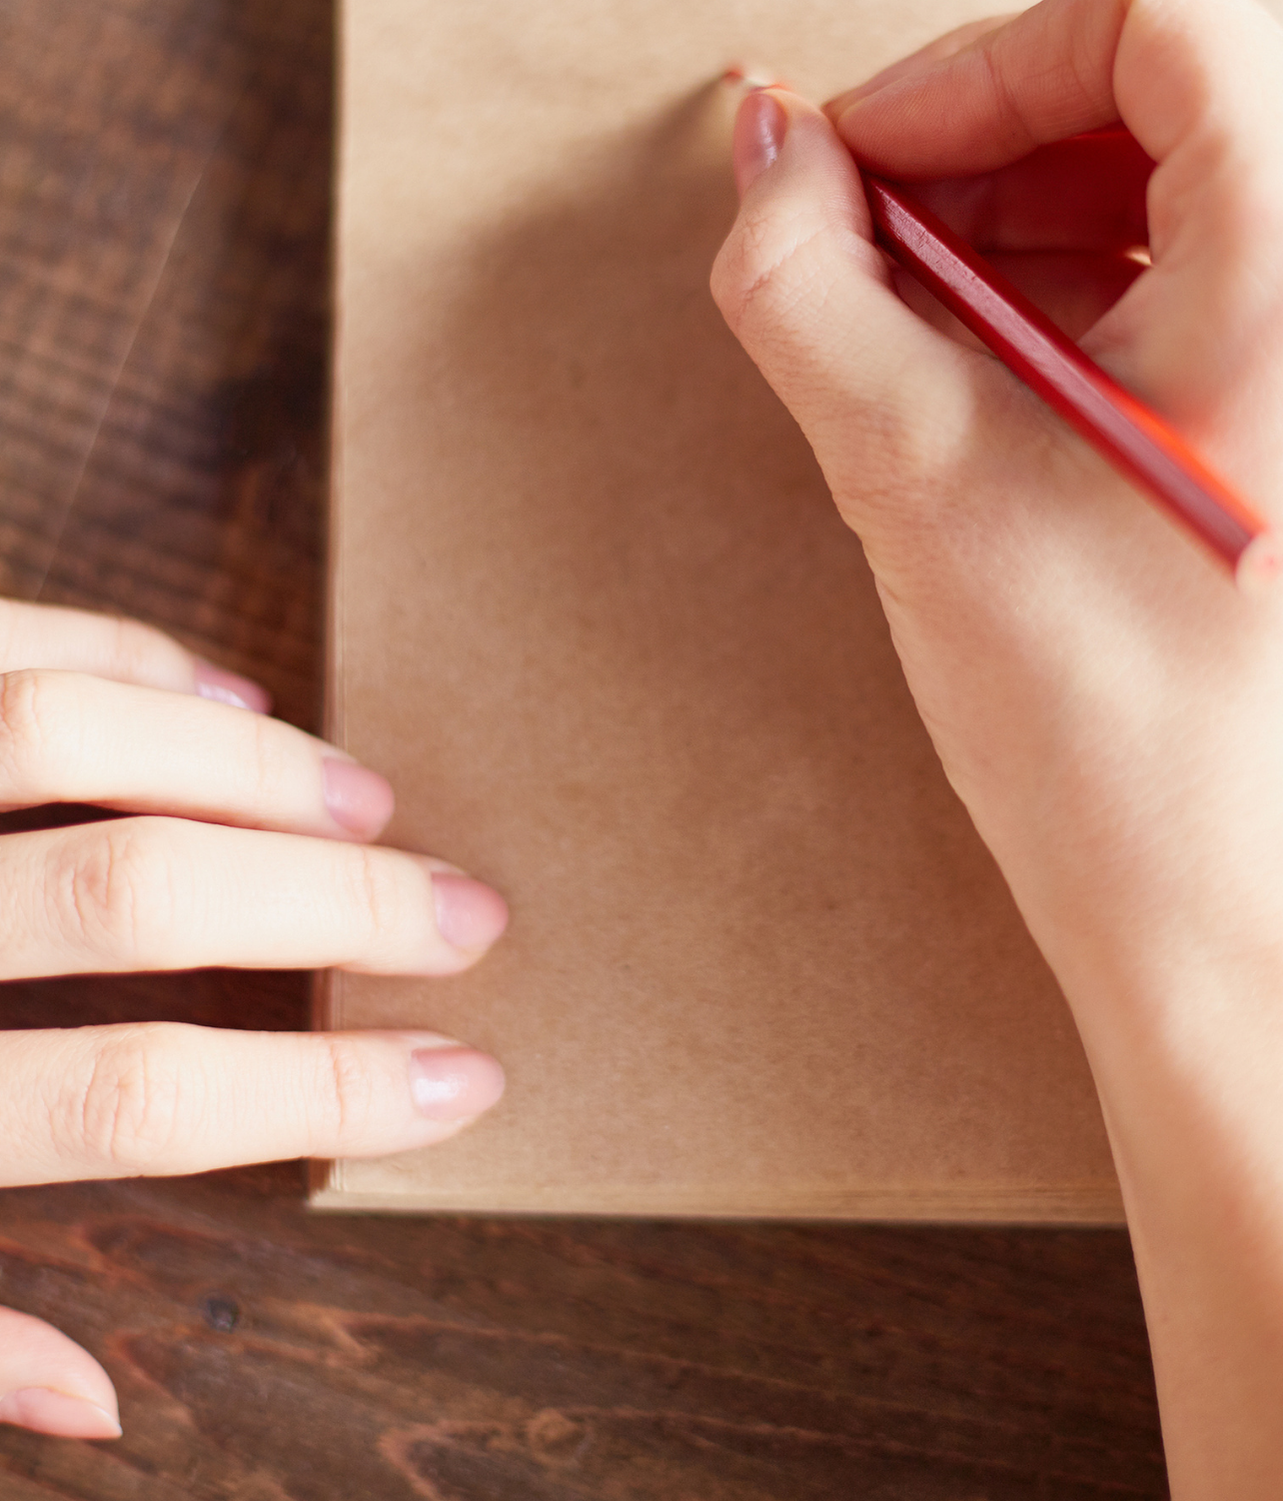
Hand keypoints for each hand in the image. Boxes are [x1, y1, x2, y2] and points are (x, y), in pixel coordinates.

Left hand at [0, 600, 506, 1440]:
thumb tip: (109, 1408)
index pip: (134, 1102)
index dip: (323, 1091)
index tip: (466, 1078)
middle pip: (145, 897)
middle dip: (342, 900)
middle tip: (473, 912)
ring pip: (79, 739)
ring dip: (256, 764)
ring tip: (374, 797)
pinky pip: (6, 638)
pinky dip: (137, 657)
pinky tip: (232, 696)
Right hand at [712, 0, 1282, 1497]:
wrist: (1247, 953)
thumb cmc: (1124, 741)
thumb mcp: (916, 480)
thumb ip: (808, 279)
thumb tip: (758, 146)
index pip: (1140, 5)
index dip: (963, 64)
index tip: (849, 169)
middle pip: (1159, 83)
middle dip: (982, 146)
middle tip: (856, 254)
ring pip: (1177, 179)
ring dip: (1021, 225)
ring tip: (911, 343)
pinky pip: (1204, 278)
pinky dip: (1079, 296)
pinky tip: (992, 397)